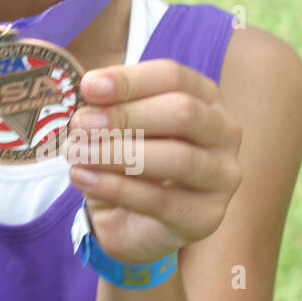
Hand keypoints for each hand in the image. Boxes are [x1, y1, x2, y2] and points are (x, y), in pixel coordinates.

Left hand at [66, 60, 241, 264]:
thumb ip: (109, 106)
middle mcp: (225, 133)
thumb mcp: (116, 127)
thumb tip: (91, 89)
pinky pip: (160, 200)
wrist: (132, 223)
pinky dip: (115, 187)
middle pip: (183, 113)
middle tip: (80, 124)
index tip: (88, 88)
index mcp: (206, 99)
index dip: (130, 81)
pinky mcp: (206, 216)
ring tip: (76, 153)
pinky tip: (82, 178)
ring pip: (177, 159)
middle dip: (125, 116)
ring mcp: (222, 177)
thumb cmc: (129, 163)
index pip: (173, 77)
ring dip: (118, 153)